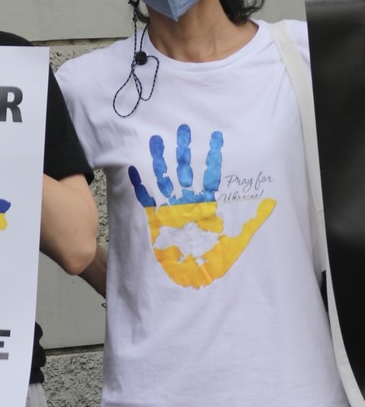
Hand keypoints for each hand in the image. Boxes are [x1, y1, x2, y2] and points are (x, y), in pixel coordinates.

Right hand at [129, 123, 274, 288]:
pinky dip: (140, 184)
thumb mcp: (238, 240)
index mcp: (206, 204)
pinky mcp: (154, 220)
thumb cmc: (215, 260)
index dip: (212, 156)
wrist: (193, 279)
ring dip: (160, 160)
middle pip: (185, 170)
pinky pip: (145, 198)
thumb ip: (253, 220)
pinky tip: (134, 168)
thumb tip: (273, 202)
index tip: (216, 136)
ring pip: (164, 178)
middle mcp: (187, 202)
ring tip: (155, 139)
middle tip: (184, 127)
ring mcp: (170, 209)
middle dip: (184, 149)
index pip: (210, 174)